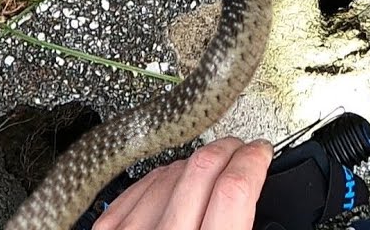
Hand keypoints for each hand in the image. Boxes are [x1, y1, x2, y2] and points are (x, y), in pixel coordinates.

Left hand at [93, 137, 271, 229]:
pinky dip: (163, 175)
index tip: (262, 152)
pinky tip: (176, 177)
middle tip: (243, 149)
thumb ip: (243, 226)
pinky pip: (139, 184)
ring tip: (212, 168)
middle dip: (229, 148)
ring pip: (170, 170)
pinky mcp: (105, 229)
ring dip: (198, 162)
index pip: (233, 189)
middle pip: (201, 167)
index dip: (254, 160)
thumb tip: (264, 204)